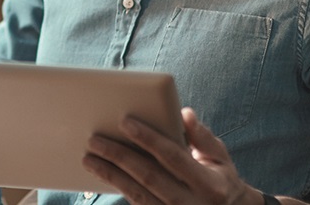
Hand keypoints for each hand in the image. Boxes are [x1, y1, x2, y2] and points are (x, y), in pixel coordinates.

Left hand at [82, 107, 264, 204]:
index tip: (126, 122)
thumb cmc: (220, 179)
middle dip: (120, 156)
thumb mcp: (220, 158)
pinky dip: (116, 187)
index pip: (173, 157)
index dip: (149, 138)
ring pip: (137, 194)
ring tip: (89, 157)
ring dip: (110, 174)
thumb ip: (202, 137)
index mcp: (209, 184)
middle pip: (149, 176)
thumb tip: (184, 113)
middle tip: (95, 139)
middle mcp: (190, 203)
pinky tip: (101, 173)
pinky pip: (135, 203)